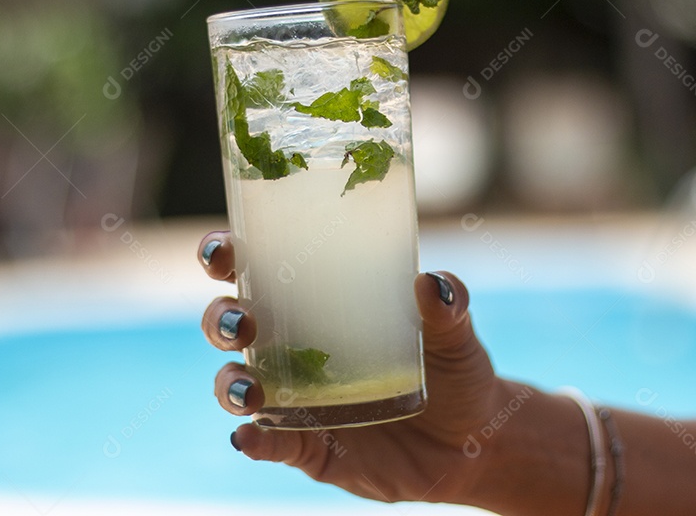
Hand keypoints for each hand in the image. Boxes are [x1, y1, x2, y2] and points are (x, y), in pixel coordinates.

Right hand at [198, 230, 503, 504]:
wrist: (473, 444)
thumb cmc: (455, 371)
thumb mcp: (457, 334)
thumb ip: (449, 307)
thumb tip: (431, 282)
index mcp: (318, 303)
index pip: (258, 270)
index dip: (227, 256)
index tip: (223, 249)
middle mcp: (295, 347)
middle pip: (232, 322)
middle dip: (222, 318)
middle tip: (242, 320)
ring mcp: (296, 398)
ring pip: (238, 383)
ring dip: (230, 383)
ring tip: (249, 388)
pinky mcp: (308, 445)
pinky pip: (271, 442)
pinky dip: (255, 440)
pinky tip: (250, 436)